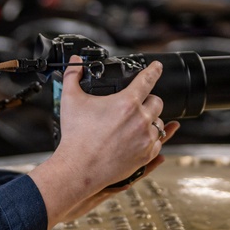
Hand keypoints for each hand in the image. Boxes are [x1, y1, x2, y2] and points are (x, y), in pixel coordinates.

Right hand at [29, 56, 178, 229]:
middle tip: (134, 105)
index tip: (157, 67)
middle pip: (156, 101)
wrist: (78, 168)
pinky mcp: (146, 155)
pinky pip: (157, 142)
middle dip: (147, 100)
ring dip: (150, 120)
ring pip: (158, 123)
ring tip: (133, 124)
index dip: (154, 70)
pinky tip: (137, 138)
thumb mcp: (71, 100)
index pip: (147, 80)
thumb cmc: (75, 135)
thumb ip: (72, 76)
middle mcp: (140, 119)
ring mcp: (145, 138)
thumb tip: (75, 62)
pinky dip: (150, 139)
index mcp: (126, 102)